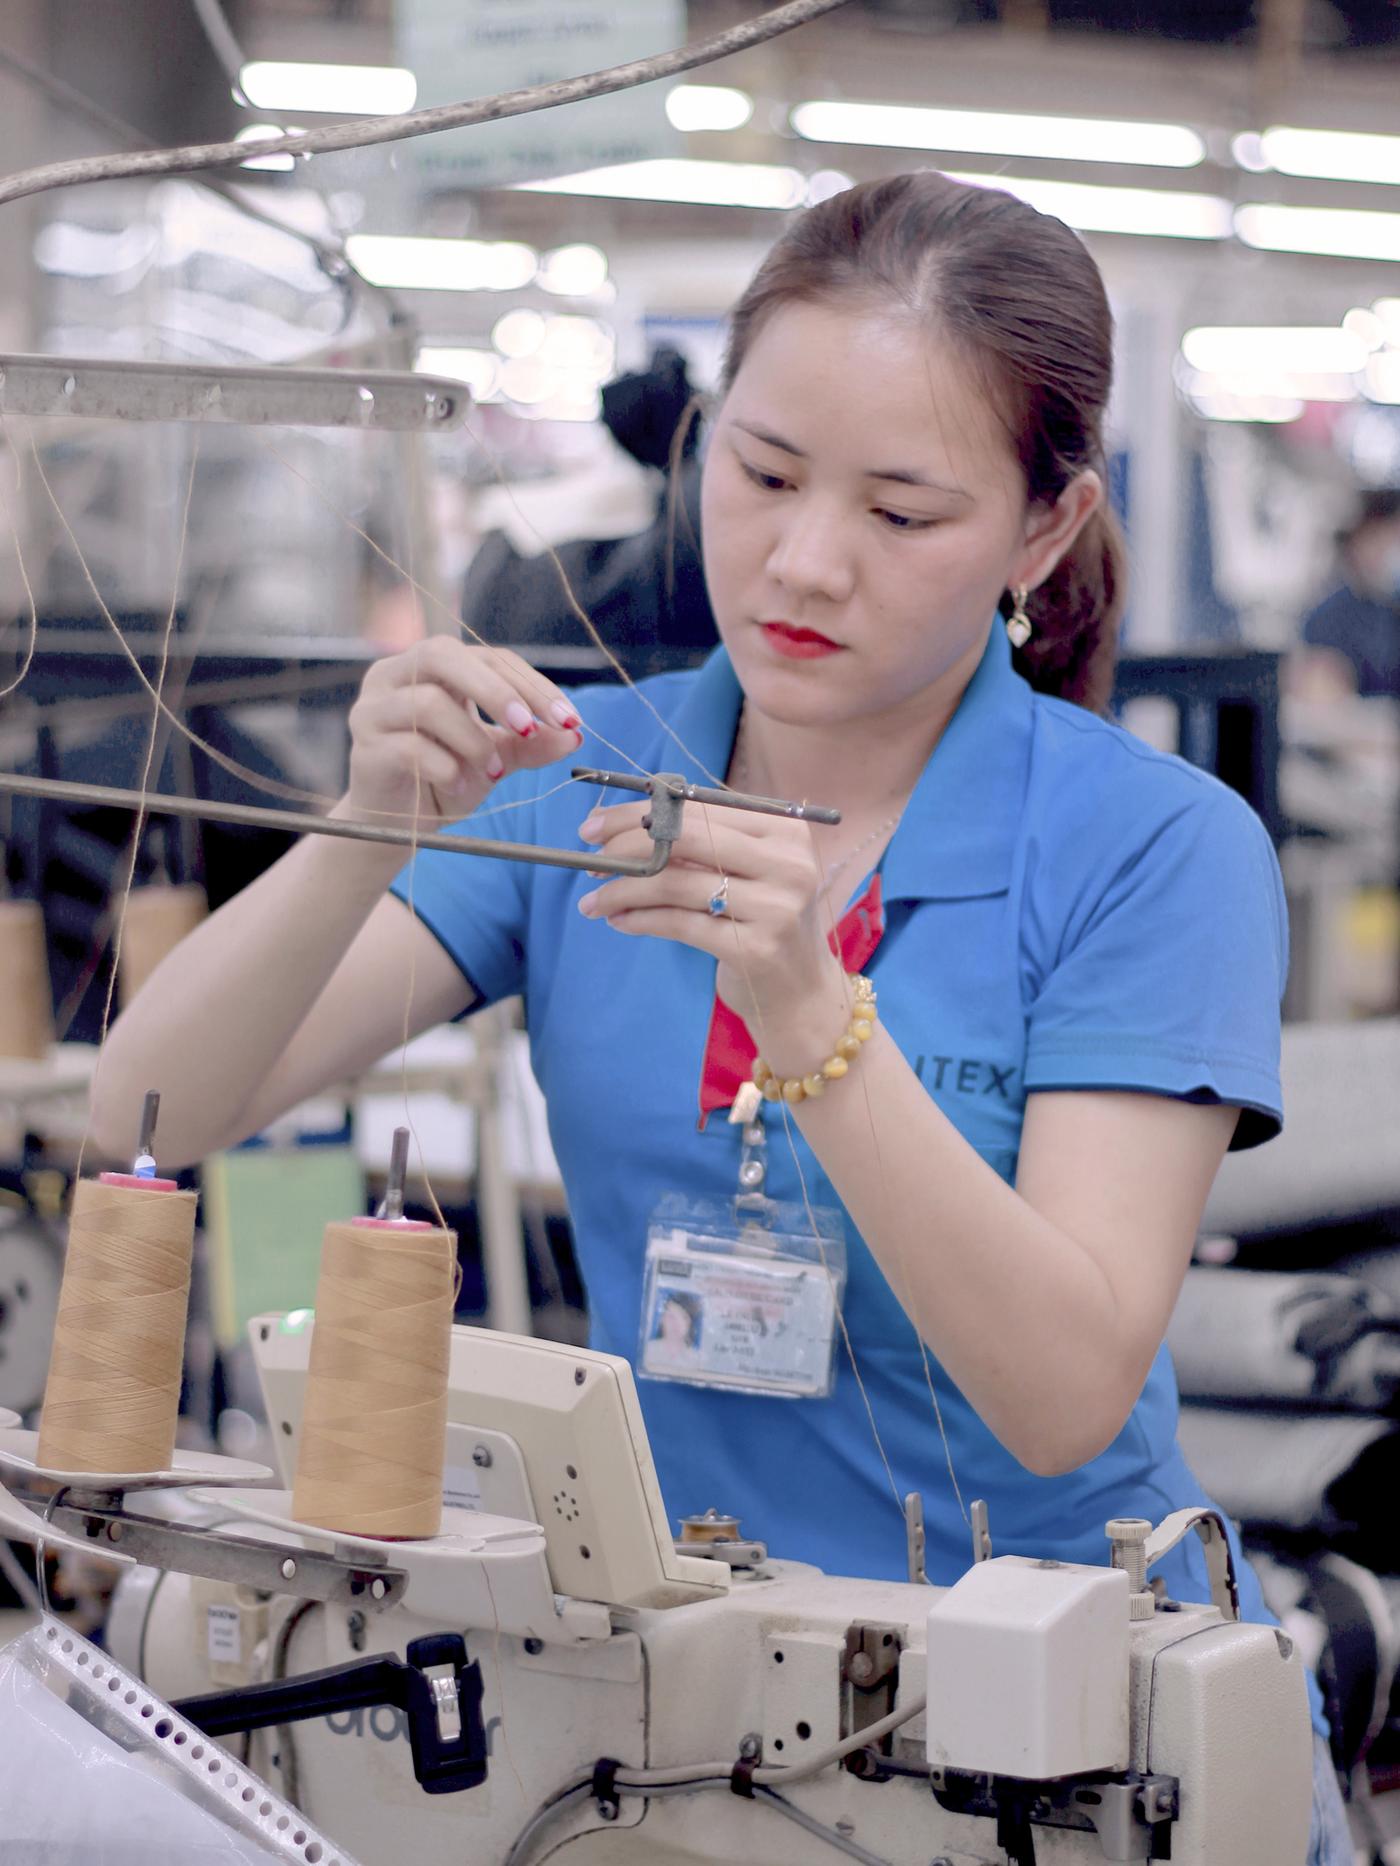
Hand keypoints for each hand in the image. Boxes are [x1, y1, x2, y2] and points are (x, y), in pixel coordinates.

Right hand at [343, 639, 583, 825]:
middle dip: (495, 691)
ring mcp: (374, 708)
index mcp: (435, 666)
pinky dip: (446, 769)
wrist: (398, 825)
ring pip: (427, 702)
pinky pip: (410, 747)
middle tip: (528, 727)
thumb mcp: (496, 758)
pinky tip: (461, 786)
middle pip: (445, 656)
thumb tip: (574, 735)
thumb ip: (530, 743)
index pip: (489, 658)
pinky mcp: (364, 747)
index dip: (531, 685)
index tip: (569, 720)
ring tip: (494, 773)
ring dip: (472, 740)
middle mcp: (397, 674)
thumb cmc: (445, 779)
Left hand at [576, 799, 845, 1032]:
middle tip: (589, 860)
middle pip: (686, 838)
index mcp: (785, 830)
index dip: (641, 812)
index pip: (699, 807)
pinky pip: (679, 924)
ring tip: (593, 901)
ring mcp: (775, 907)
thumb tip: (615, 822)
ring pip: (676, 884)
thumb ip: (699, 844)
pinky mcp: (755, 949)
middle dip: (626, 845)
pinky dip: (640, 920)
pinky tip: (618, 921)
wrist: (802, 994)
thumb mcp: (748, 872)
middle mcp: (788, 863)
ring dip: (623, 890)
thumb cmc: (765, 922)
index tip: (595, 825)